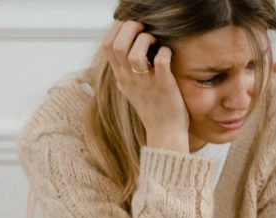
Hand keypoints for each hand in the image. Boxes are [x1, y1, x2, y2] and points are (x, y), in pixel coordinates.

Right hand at [102, 20, 189, 151]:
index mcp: (121, 77)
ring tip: (155, 41)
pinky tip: (167, 53)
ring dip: (145, 40)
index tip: (129, 27)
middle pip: (117, 46)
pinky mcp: (165, 87)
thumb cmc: (152, 109)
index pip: (107, 46)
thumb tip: (125, 50)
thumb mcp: (130, 90)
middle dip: (130, 29)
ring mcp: (146, 84)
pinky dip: (164, 52)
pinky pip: (161, 62)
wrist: (165, 133)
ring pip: (134, 54)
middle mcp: (130, 80)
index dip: (117, 30)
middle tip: (144, 29)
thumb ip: (125, 71)